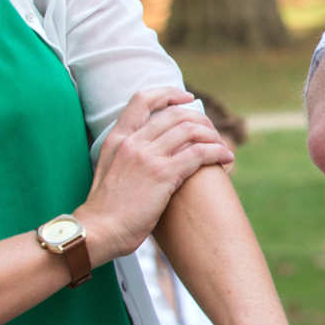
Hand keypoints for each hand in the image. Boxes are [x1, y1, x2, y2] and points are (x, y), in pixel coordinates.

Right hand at [77, 88, 235, 262]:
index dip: (168, 94)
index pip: (142, 99)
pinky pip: (199, 153)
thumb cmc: (106, 209)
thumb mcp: (108, 170)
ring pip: (190, 130)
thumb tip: (149, 151)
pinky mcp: (163, 174)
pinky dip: (217, 152)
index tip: (187, 98)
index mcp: (117, 138)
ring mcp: (148, 156)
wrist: (99, 230)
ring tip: (222, 148)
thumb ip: (125, 155)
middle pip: (175, 114)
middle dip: (200, 120)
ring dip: (212, 136)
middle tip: (212, 133)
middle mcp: (133, 142)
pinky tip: (226, 158)